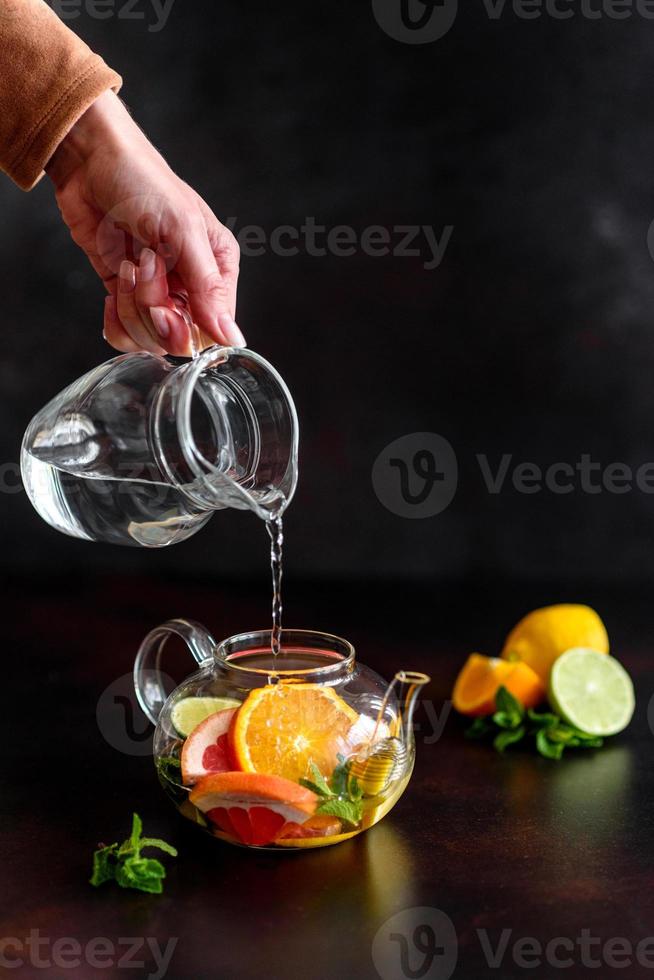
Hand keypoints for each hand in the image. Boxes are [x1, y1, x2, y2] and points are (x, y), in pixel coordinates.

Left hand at [46, 90, 243, 355]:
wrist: (90, 162)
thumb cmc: (144, 182)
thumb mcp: (184, 232)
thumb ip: (208, 288)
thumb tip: (232, 338)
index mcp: (218, 269)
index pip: (212, 328)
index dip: (185, 326)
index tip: (165, 303)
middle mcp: (191, 285)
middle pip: (179, 337)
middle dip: (153, 311)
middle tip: (142, 269)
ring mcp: (157, 291)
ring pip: (149, 338)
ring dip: (130, 307)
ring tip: (128, 263)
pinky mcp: (125, 294)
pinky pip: (125, 333)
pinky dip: (115, 319)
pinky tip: (116, 284)